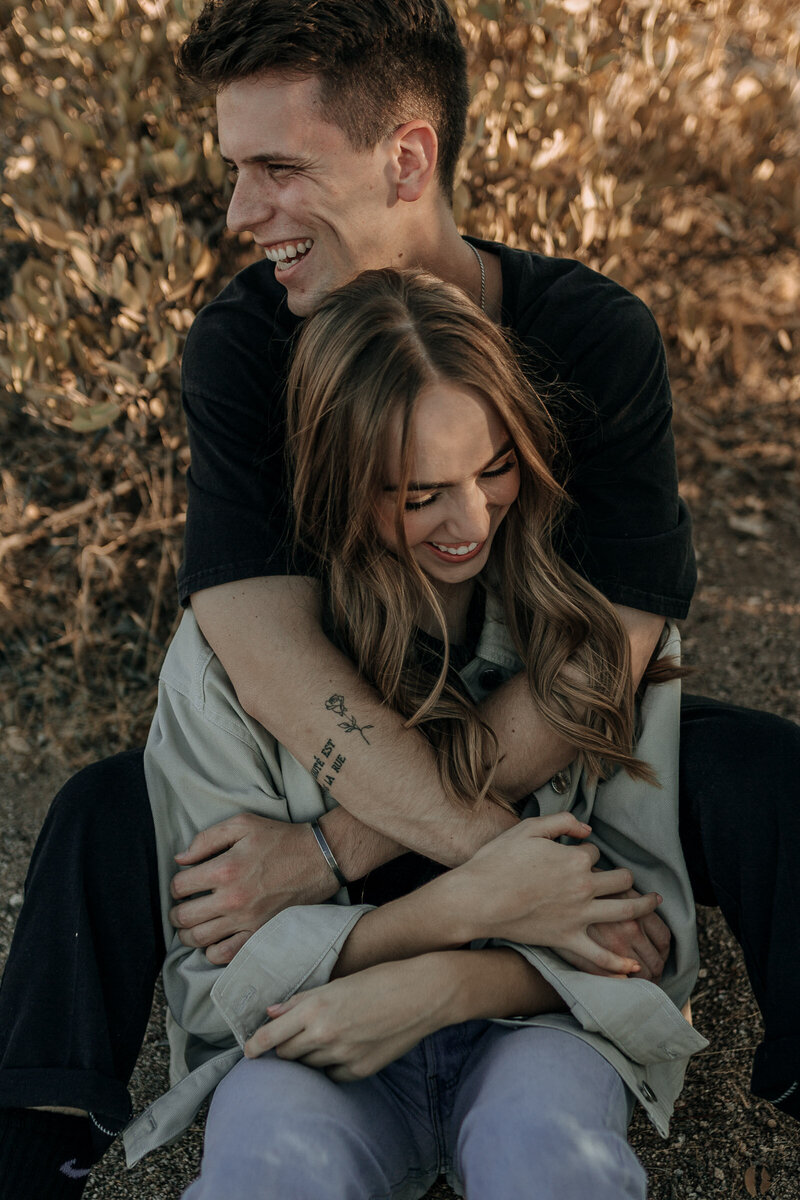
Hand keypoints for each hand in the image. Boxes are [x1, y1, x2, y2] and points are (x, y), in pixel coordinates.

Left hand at [170, 814, 337, 964]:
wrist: (319, 858)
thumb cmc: (280, 838)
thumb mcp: (242, 824)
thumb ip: (206, 839)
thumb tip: (180, 859)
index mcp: (225, 868)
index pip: (179, 886)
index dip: (176, 885)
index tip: (185, 884)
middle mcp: (232, 898)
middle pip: (183, 917)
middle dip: (176, 912)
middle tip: (183, 906)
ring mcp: (246, 920)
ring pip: (198, 939)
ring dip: (188, 933)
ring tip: (192, 925)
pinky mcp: (260, 933)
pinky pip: (224, 955)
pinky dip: (211, 951)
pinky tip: (214, 939)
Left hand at [244, 956, 444, 1080]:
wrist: (422, 993)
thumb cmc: (380, 980)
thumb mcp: (338, 983)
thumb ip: (302, 1000)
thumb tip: (272, 1013)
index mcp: (316, 1007)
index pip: (271, 1036)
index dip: (255, 1046)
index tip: (248, 1052)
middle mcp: (324, 1034)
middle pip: (286, 1054)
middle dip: (285, 1048)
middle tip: (291, 1040)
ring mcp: (342, 1055)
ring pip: (308, 1066)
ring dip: (308, 1057)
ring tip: (323, 1040)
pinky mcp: (360, 1070)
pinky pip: (332, 1075)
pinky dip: (331, 1066)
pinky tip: (343, 1050)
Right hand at [439, 815, 661, 975]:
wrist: (477, 899)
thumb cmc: (498, 860)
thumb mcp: (528, 828)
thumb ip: (562, 822)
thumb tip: (588, 830)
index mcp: (575, 859)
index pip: (593, 852)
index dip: (585, 852)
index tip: (572, 855)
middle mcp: (584, 887)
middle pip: (619, 879)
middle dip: (625, 876)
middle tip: (628, 879)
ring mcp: (578, 916)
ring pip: (624, 912)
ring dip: (644, 907)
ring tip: (655, 904)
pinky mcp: (567, 939)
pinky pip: (599, 955)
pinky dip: (618, 965)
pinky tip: (634, 968)